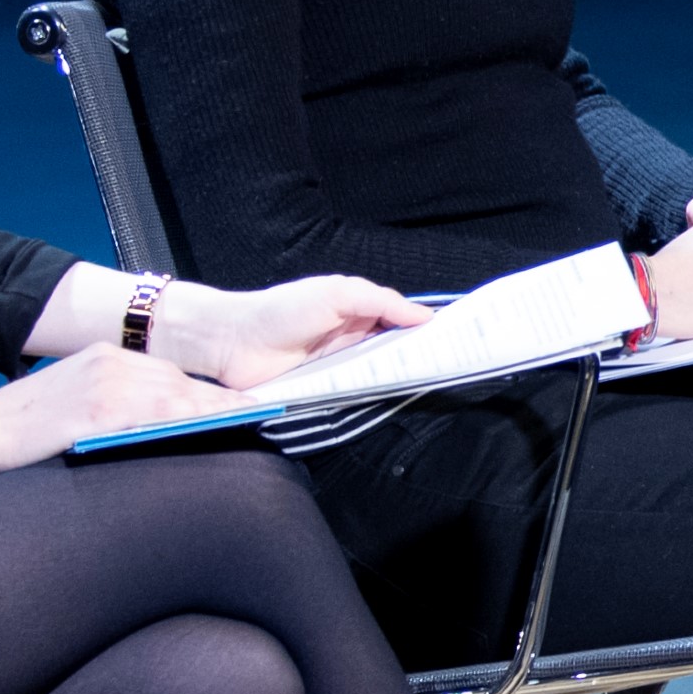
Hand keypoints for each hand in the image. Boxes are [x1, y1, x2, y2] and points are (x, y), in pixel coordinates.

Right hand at [0, 342, 242, 469]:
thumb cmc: (28, 422)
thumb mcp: (79, 396)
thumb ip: (117, 399)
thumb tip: (157, 417)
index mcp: (105, 357)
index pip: (168, 374)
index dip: (205, 390)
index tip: (238, 401)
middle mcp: (109, 362)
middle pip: (177, 383)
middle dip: (218, 399)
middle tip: (256, 410)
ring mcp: (104, 383)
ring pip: (173, 395)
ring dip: (213, 409)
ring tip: (245, 420)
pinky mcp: (97, 408)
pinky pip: (152, 413)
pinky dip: (185, 418)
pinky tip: (208, 426)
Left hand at [154, 273, 428, 389]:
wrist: (233, 342)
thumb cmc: (282, 310)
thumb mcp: (336, 294)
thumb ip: (380, 302)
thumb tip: (425, 316)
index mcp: (359, 312)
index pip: (403, 320)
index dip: (428, 328)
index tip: (459, 338)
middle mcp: (354, 340)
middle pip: (397, 350)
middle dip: (421, 356)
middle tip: (453, 365)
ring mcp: (342, 368)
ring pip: (381, 375)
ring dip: (399, 378)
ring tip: (431, 383)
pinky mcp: (327, 392)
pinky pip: (357, 395)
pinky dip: (373, 396)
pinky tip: (393, 399)